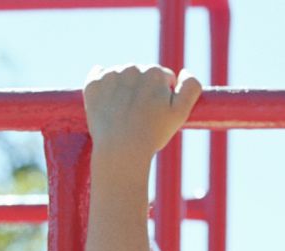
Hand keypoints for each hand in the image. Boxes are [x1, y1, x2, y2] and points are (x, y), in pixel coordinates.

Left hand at [84, 64, 202, 162]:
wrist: (120, 149)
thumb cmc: (152, 134)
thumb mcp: (180, 113)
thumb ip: (191, 88)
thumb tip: (186, 71)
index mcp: (155, 72)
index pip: (164, 78)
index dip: (164, 97)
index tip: (158, 114)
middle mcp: (132, 67)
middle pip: (142, 75)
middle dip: (144, 91)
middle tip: (141, 117)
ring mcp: (110, 74)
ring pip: (122, 76)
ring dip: (125, 90)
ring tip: (125, 115)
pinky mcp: (93, 83)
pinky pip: (99, 76)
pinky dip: (104, 88)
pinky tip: (109, 106)